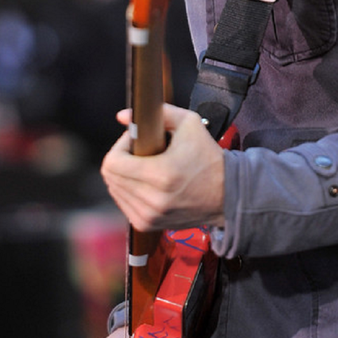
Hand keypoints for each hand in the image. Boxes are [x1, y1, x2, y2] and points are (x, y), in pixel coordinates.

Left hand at [101, 104, 225, 231]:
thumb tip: (122, 116)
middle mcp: (153, 200)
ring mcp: (150, 216)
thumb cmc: (209, 158)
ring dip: (124, 175)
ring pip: (115, 190)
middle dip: (121, 158)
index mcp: (161, 175)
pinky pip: (123, 204)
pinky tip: (145, 183)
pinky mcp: (149, 225)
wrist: (227, 195)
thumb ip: (158, 113)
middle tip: (140, 152)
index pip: (113, 163)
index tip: (135, 140)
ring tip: (145, 167)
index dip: (120, 146)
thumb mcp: (190, 124)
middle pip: (111, 176)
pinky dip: (128, 191)